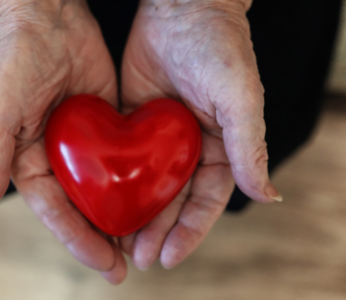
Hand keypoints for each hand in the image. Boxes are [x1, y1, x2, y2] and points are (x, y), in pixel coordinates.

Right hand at [0, 0, 125, 283]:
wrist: (48, 19)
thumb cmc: (15, 60)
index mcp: (29, 163)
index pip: (55, 212)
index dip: (78, 241)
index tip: (105, 264)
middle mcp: (57, 161)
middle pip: (82, 210)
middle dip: (102, 241)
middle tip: (125, 269)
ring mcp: (84, 146)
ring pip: (105, 192)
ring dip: (122, 219)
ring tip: (145, 246)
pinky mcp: (107, 129)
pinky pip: (123, 163)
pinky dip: (136, 185)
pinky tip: (155, 202)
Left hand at [119, 0, 281, 269]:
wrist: (180, 7)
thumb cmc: (218, 47)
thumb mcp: (240, 97)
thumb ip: (250, 146)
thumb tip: (269, 194)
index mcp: (219, 148)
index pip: (206, 201)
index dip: (189, 231)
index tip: (168, 256)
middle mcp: (189, 148)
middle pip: (172, 199)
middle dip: (157, 230)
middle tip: (136, 256)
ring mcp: (159, 138)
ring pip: (145, 185)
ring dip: (133, 214)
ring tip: (116, 242)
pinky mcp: (132, 123)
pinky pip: (122, 158)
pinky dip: (113, 183)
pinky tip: (99, 201)